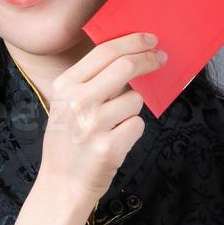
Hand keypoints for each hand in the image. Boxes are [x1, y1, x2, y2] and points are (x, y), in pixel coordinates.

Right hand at [37, 32, 166, 207]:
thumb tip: (130, 56)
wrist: (62, 184)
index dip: (132, 42)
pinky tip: (115, 140)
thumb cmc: (68, 142)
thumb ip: (91, 81)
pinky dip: (132, 131)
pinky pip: (138, 125)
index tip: (150, 40)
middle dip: (148, 60)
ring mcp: (94, 125)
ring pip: (135, 100)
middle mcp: (78, 102)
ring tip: (113, 124)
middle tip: (160, 59)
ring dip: (132, 109)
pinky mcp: (110, 147)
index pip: (105, 52)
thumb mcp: (66, 104)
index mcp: (65, 86)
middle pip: (125, 67)